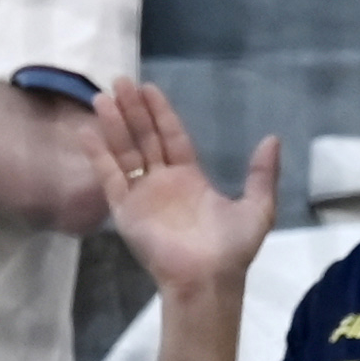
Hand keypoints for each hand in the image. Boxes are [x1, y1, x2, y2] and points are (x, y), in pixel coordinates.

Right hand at [94, 76, 278, 300]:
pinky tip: (87, 131)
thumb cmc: (231, 249)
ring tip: (102, 97)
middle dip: (133, 110)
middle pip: (144, 138)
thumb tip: (273, 139)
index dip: (160, 112)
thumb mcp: (257, 207)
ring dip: (114, 125)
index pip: (171, 136)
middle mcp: (163, 182)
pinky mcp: (125, 210)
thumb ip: (262, 174)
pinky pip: (109, 178)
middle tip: (121, 81)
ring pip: (125, 152)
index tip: (148, 88)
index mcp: (190, 178)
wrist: (207, 279)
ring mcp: (142, 195)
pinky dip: (97, 155)